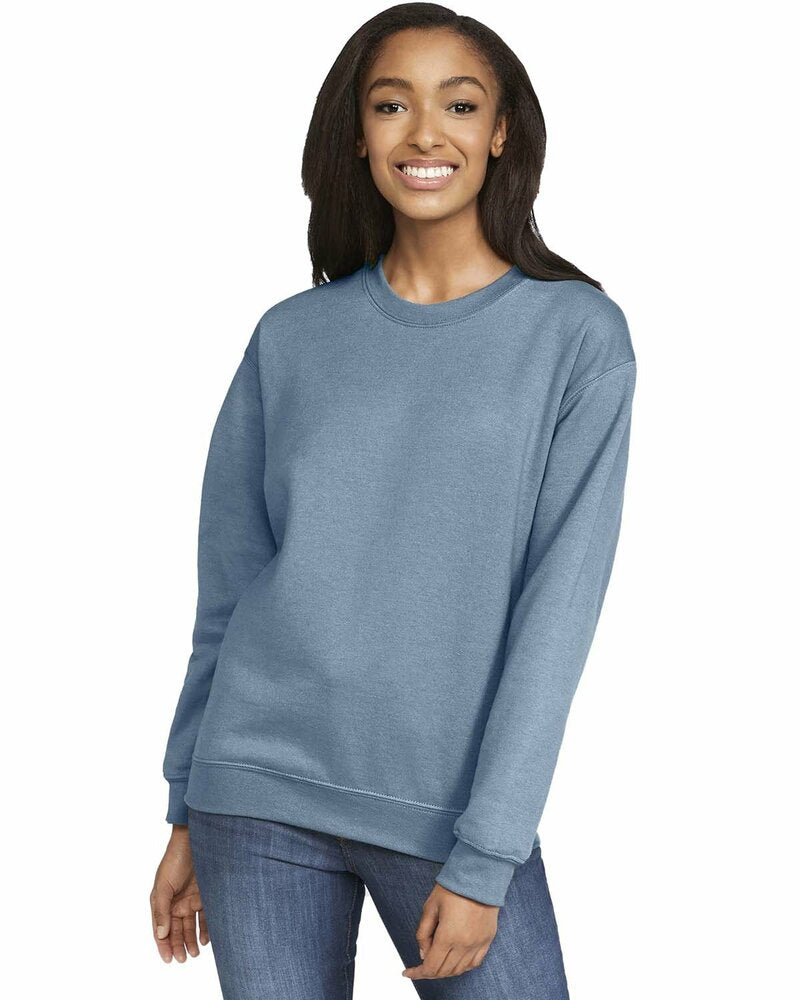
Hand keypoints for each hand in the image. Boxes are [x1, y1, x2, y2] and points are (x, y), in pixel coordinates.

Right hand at [150, 824, 208, 962]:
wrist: (196, 839)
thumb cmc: (175, 859)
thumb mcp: (163, 884)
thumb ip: (161, 910)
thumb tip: (161, 934)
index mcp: (162, 901)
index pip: (161, 929)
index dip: (163, 945)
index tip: (169, 959)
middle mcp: (176, 903)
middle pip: (176, 930)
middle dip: (179, 946)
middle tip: (184, 959)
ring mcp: (191, 899)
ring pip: (191, 926)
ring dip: (192, 940)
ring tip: (195, 953)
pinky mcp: (206, 894)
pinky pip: (206, 916)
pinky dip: (206, 929)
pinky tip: (206, 939)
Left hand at [402, 882, 498, 979]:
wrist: (479, 875)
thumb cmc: (452, 887)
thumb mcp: (429, 907)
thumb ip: (423, 933)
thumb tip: (423, 954)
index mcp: (448, 936)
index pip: (431, 967)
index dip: (417, 973)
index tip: (407, 972)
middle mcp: (464, 944)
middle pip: (444, 971)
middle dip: (429, 972)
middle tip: (420, 967)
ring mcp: (478, 944)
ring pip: (459, 970)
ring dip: (445, 971)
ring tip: (436, 964)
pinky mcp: (487, 939)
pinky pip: (474, 963)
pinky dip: (462, 967)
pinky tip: (454, 962)